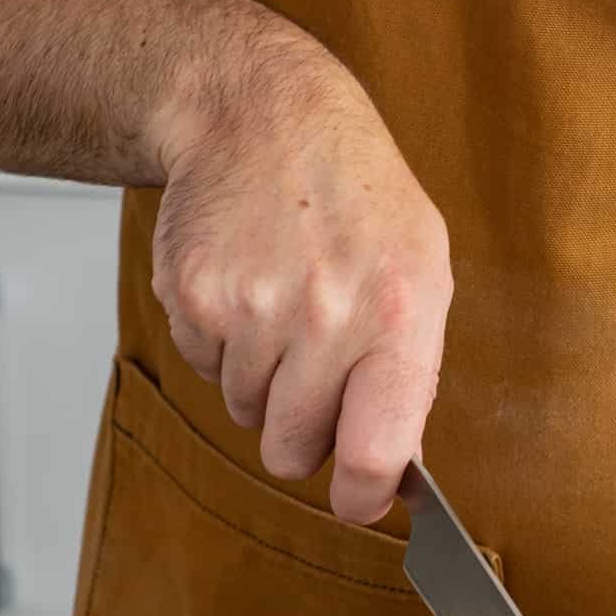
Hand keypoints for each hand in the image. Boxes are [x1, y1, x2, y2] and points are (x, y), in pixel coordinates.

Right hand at [152, 32, 452, 524]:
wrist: (264, 115)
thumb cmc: (358, 199)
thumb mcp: (422, 272)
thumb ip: (412, 376)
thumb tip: (396, 469)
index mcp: (399, 316)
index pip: (374, 453)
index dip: (362, 497)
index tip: (359, 500)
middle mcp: (325, 315)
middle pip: (293, 450)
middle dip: (302, 431)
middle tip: (316, 371)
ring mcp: (252, 307)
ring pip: (246, 413)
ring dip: (263, 380)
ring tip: (284, 308)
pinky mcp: (193, 297)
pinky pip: (206, 370)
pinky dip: (223, 345)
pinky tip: (247, 287)